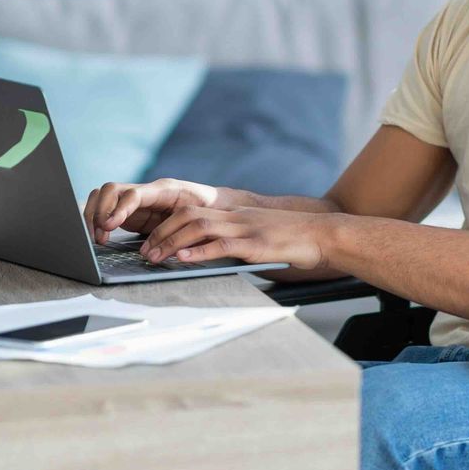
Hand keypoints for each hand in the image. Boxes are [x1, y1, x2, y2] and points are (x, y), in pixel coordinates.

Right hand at [83, 177, 219, 243]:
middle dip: (99, 211)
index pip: (133, 194)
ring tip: (98, 238)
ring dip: (94, 216)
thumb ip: (182, 228)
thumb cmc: (208, 211)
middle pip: (110, 190)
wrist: (214, 207)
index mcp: (163, 189)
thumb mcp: (199, 218)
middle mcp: (145, 192)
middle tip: (100, 235)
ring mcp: (136, 202)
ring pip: (103, 197)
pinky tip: (100, 238)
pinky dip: (97, 222)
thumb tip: (165, 247)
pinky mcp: (130, 213)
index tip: (109, 225)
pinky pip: (106, 210)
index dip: (119, 208)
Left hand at [140, 205, 331, 271]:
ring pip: (199, 227)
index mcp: (235, 214)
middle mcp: (236, 217)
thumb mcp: (259, 236)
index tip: (150, 240)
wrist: (324, 234)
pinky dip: (199, 251)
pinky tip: (184, 258)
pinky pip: (222, 244)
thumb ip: (236, 241)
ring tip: (155, 257)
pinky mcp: (257, 244)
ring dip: (172, 242)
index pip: (191, 211)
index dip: (166, 224)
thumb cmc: (294, 239)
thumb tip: (210, 254)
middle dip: (161, 233)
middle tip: (144, 251)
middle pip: (188, 215)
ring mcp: (246, 229)